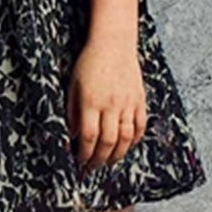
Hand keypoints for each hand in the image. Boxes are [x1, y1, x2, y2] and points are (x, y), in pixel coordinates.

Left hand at [66, 41, 147, 172]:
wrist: (114, 44)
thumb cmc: (89, 63)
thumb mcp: (72, 85)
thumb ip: (72, 111)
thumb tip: (72, 136)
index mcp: (91, 101)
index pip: (88, 136)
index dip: (84, 153)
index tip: (79, 161)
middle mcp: (111, 104)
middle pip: (108, 141)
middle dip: (99, 159)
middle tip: (92, 168)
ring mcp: (128, 103)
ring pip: (126, 138)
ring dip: (117, 155)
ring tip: (108, 162)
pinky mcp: (140, 100)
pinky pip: (140, 126)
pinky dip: (134, 141)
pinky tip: (126, 147)